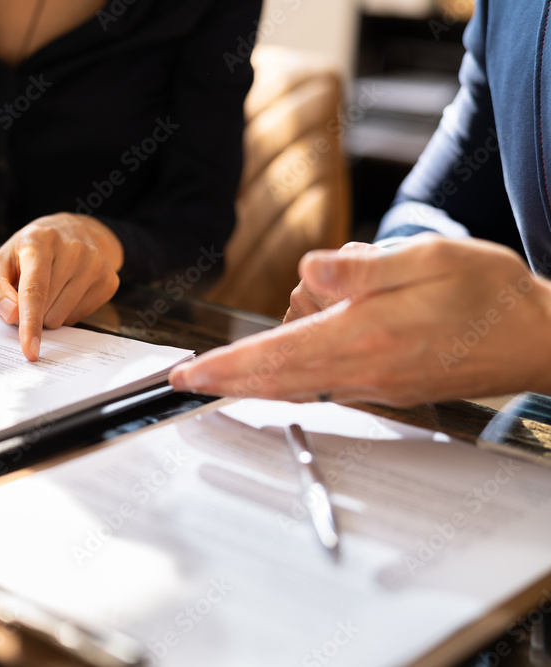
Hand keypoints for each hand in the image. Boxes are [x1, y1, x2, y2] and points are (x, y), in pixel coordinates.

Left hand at [0, 213, 122, 360]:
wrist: (72, 232)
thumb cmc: (28, 253)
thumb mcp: (1, 263)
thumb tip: (11, 315)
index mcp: (39, 240)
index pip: (35, 290)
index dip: (30, 323)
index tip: (30, 350)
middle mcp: (72, 249)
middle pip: (46, 310)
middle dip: (32, 312)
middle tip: (31, 289)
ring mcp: (95, 264)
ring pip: (62, 318)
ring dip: (48, 313)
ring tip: (51, 288)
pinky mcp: (109, 280)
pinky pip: (78, 319)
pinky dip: (66, 313)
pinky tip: (67, 291)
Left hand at [169, 236, 550, 405]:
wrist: (534, 338)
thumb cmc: (488, 292)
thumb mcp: (430, 258)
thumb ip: (364, 268)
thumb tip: (308, 271)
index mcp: (367, 333)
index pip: (277, 354)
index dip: (226, 366)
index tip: (188, 376)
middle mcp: (364, 368)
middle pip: (275, 380)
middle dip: (224, 380)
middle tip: (182, 381)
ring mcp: (372, 384)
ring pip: (295, 384)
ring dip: (256, 374)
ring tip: (237, 358)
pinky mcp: (381, 387)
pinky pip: (320, 385)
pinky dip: (286, 378)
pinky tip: (277, 365)